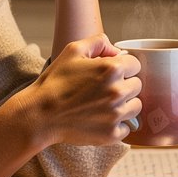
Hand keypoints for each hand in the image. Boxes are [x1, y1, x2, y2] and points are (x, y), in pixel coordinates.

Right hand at [19, 34, 141, 145]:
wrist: (40, 115)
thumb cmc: (55, 82)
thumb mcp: (73, 50)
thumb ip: (99, 42)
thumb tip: (117, 51)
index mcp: (111, 69)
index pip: (136, 65)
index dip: (124, 67)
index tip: (112, 73)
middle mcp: (117, 92)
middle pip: (137, 86)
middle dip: (125, 85)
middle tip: (105, 89)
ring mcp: (116, 115)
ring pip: (136, 107)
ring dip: (125, 105)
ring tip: (104, 105)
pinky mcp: (111, 134)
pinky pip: (127, 128)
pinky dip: (117, 125)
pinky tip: (102, 120)